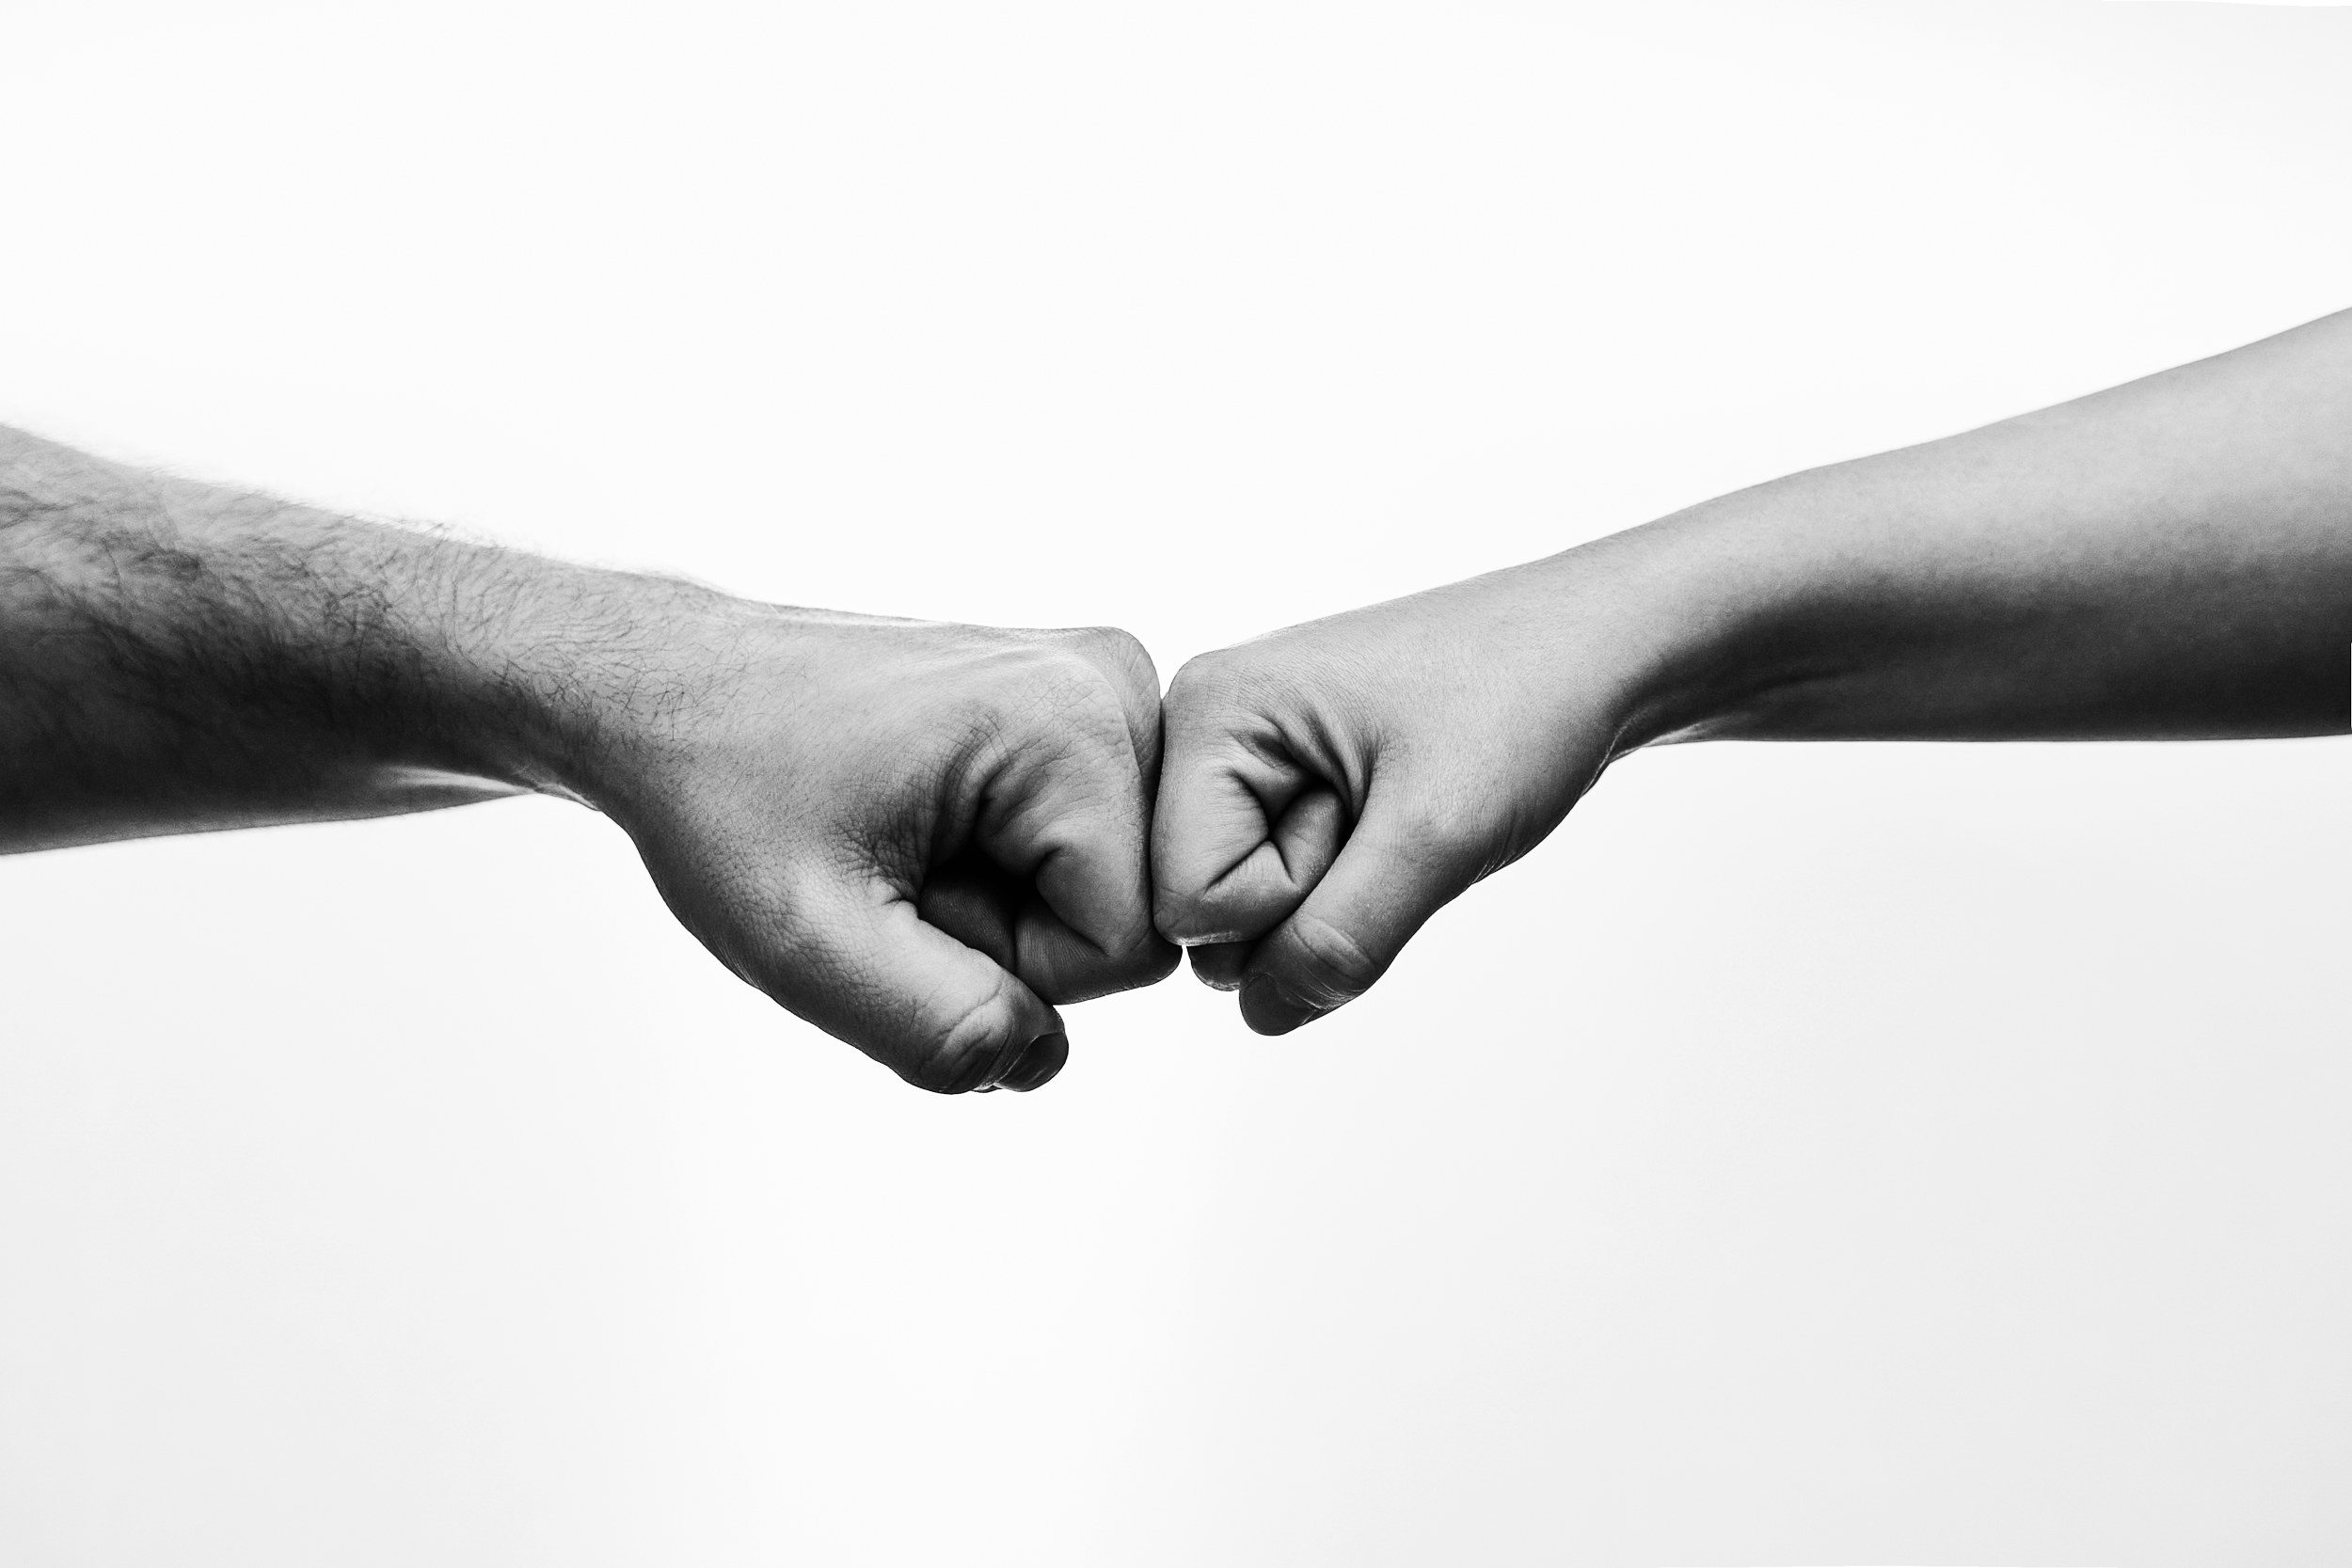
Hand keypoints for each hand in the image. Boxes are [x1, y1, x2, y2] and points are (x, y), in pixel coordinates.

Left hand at [580, 604, 1178, 1092]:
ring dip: (1003, 904)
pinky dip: (1003, 867)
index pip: (1131, 945)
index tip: (909, 896)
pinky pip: (1084, 852)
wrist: (668, 688)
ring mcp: (1099, 686)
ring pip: (1110, 889)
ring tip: (901, 842)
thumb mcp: (805, 941)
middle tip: (895, 867)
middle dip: (1010, 933)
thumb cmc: (722, 792)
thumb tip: (1042, 1060)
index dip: (1013, 966)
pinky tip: (922, 825)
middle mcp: (1113, 683)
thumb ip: (935, 1026)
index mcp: (1074, 721)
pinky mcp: (1074, 705)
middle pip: (1134, 913)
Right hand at [1152, 552, 1672, 1033]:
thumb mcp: (1438, 836)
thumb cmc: (1524, 704)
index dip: (1287, 898)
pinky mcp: (1281, 780)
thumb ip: (1342, 939)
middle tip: (1386, 807)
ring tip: (1393, 804)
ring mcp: (1242, 756)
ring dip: (1333, 891)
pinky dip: (1349, 877)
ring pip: (1247, 912)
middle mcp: (1202, 728)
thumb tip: (1261, 1016)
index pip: (1185, 901)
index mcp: (1208, 710)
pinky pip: (1285, 885)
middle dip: (1307, 896)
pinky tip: (1390, 814)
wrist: (1599, 645)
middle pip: (1204, 913)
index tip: (1367, 813)